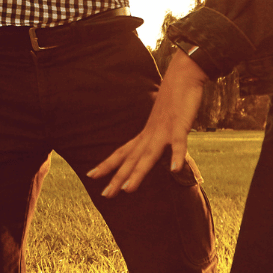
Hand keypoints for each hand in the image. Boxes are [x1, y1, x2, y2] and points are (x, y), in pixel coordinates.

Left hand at [87, 50, 207, 195]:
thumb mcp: (162, 122)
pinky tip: (174, 169)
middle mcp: (150, 134)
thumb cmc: (173, 100)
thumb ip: (157, 137)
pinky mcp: (180, 126)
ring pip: (149, 155)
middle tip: (105, 195)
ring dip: (139, 172)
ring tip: (128, 189)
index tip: (90, 175)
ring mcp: (164, 131)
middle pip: (131, 159)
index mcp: (145, 134)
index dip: (107, 164)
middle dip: (118, 177)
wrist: (182, 77)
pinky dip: (176, 156)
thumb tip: (150, 148)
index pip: (122, 152)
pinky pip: (178, 143)